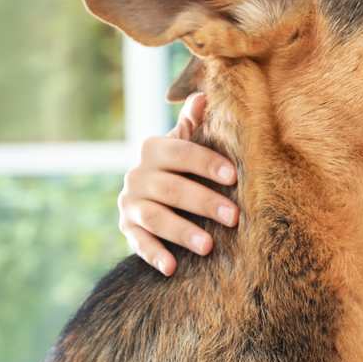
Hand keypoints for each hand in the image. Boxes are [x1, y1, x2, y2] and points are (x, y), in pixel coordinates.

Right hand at [118, 92, 237, 275]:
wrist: (150, 191)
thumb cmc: (181, 165)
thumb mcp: (186, 141)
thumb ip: (195, 122)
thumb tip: (205, 93)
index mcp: (154, 149)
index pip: (181, 153)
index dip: (206, 163)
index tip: (233, 176)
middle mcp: (137, 175)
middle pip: (172, 188)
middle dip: (204, 202)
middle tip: (234, 217)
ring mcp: (130, 203)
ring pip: (156, 217)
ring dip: (182, 232)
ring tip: (208, 246)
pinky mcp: (127, 228)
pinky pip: (138, 243)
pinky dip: (154, 254)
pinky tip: (172, 267)